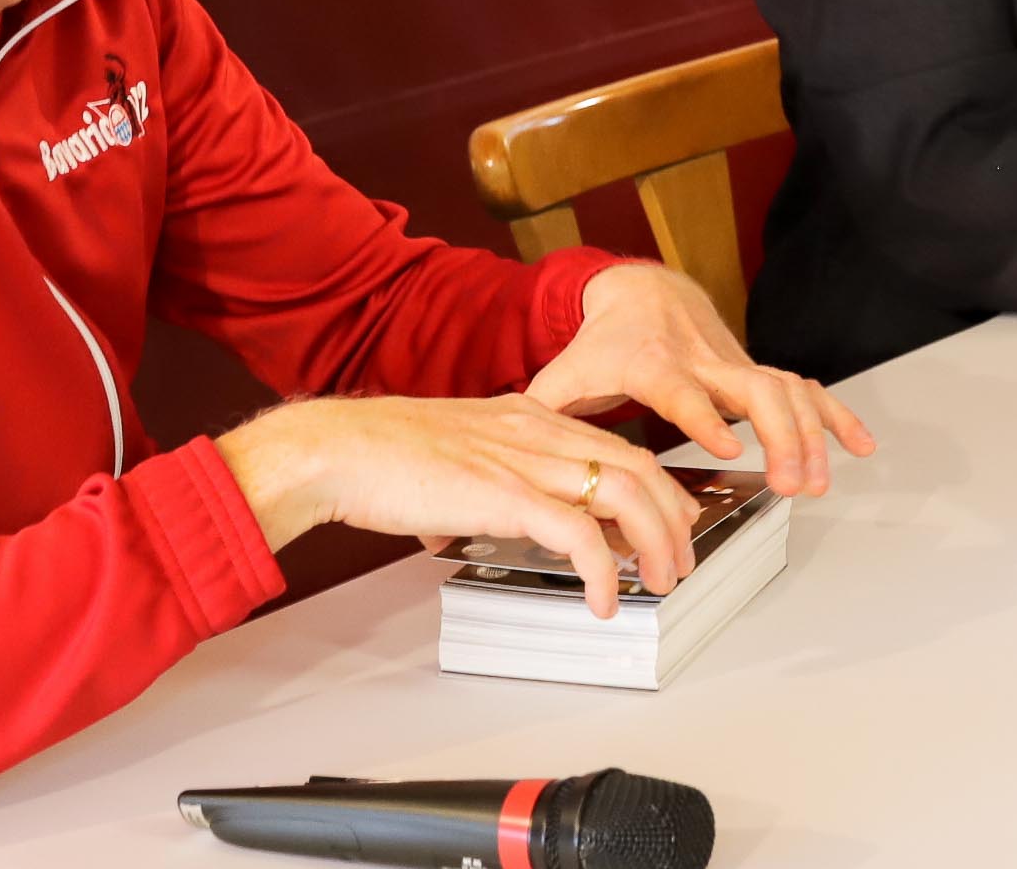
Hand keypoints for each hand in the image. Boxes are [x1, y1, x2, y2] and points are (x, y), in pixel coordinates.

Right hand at [214, 393, 701, 618]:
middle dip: (673, 517)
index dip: (655, 486)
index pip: (617, 446)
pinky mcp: (505, 496)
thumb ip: (488, 478)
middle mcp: (539, 432)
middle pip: (640, 467)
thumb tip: (495, 519)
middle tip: (680, 558)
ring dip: (655, 542)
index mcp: (529, 418)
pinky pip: (577, 534)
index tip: (670, 518)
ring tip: (659, 581)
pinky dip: (601, 570)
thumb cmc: (380, 455)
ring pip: (626, 493)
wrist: (336, 448)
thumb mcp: (457, 456)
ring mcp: (525, 460)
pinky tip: (603, 599)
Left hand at [528, 261, 873, 497]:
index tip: (729, 445)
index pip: (684, 389)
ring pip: (785, 390)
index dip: (706, 415)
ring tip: (818, 482)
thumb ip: (540, 417)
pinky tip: (860, 444)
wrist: (640, 290)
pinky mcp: (752, 368)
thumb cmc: (599, 343)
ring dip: (810, 435)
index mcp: (652, 363)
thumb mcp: (562, 375)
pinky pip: (803, 388)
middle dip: (780, 436)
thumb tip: (501, 466)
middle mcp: (702, 359)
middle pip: (753, 389)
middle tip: (791, 481)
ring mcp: (733, 362)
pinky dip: (835, 414)